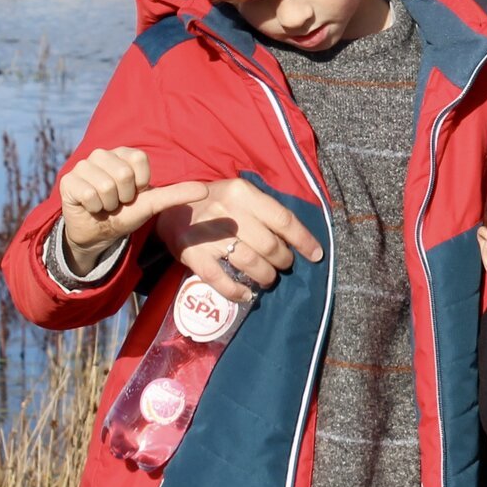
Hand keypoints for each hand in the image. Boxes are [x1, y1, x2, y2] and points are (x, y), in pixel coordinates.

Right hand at [59, 148, 208, 271]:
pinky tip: (91, 207)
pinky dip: (94, 208)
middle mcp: (102, 154)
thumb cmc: (127, 214)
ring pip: (106, 185)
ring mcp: (83, 165)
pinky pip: (88, 194)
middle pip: (123, 174)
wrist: (99, 233)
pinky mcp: (68, 180)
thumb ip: (176, 194)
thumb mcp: (153, 204)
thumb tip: (205, 190)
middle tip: (118, 203)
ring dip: (109, 205)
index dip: (140, 185)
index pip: (139, 162)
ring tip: (105, 206)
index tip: (134, 194)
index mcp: (124, 154)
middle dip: (124, 197)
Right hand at [152, 176, 325, 303]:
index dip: (303, 240)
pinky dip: (237, 291)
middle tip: (283, 265)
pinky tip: (246, 293)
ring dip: (265, 276)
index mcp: (242, 193)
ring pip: (249, 263)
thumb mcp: (239, 194)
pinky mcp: (192, 254)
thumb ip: (264, 211)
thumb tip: (296, 239)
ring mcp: (208, 235)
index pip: (282, 219)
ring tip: (268, 278)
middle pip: (269, 245)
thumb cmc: (214, 202)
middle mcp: (226, 212)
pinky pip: (220, 280)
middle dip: (283, 260)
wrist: (169, 208)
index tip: (316, 255)